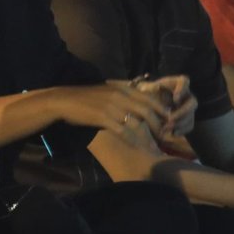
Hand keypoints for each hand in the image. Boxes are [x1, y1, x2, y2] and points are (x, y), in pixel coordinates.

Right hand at [57, 82, 172, 140]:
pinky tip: (136, 145)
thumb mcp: (107, 91)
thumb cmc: (86, 97)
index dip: (161, 109)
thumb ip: (123, 94)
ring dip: (146, 133)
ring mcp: (112, 106)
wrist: (65, 100)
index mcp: (122, 88)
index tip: (167, 119)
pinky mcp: (103, 118)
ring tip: (152, 142)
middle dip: (158, 124)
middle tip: (163, 134)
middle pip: (147, 111)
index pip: (148, 98)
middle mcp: (120, 95)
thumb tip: (138, 101)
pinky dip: (131, 138)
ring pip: (137, 121)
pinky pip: (123, 130)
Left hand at [133, 75, 195, 136]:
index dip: (182, 90)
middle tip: (170, 119)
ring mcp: (188, 108)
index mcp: (177, 83)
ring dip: (180, 123)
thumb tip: (153, 89)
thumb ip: (149, 88)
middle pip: (192, 102)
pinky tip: (172, 134)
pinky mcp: (187, 119)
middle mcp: (186, 95)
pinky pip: (189, 125)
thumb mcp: (146, 88)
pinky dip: (181, 130)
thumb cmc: (146, 93)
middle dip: (182, 112)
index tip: (175, 99)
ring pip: (191, 116)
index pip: (184, 82)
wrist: (147, 105)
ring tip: (167, 128)